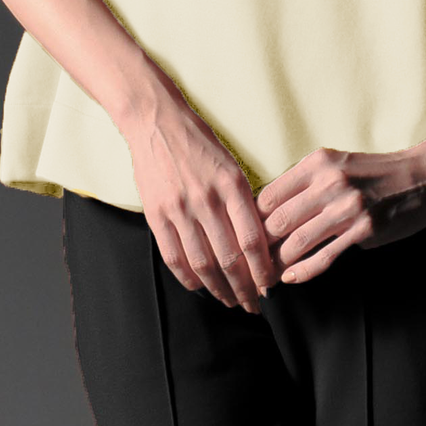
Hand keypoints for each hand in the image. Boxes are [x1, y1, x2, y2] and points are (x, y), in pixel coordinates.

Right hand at [118, 90, 276, 314]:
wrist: (157, 122)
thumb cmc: (199, 143)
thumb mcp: (231, 165)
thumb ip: (242, 201)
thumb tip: (258, 242)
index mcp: (232, 184)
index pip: (252, 239)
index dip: (262, 269)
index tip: (269, 286)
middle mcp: (207, 199)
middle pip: (229, 258)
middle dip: (244, 288)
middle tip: (253, 304)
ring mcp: (179, 208)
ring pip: (202, 263)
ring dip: (218, 289)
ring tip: (230, 301)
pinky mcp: (156, 214)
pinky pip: (174, 257)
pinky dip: (188, 278)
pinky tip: (200, 287)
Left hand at [254, 144, 425, 285]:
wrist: (424, 175)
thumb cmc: (376, 173)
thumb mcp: (338, 164)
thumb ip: (307, 184)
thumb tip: (270, 212)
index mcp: (317, 162)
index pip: (268, 194)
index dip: (251, 220)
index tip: (245, 238)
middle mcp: (329, 181)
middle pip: (276, 220)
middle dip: (259, 247)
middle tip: (249, 264)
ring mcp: (347, 206)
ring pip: (296, 241)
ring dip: (277, 263)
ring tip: (267, 276)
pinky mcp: (365, 230)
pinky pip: (324, 256)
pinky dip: (303, 271)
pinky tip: (291, 278)